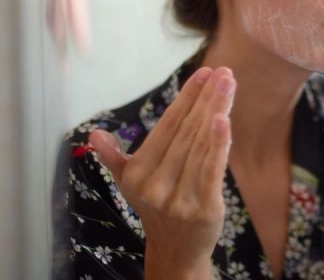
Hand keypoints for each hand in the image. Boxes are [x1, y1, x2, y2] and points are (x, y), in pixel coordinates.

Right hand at [89, 66, 234, 278]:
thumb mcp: (130, 183)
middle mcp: (155, 184)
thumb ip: (114, 157)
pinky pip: (211, 169)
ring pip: (201, 145)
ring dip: (218, 110)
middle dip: (207, 98)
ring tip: (229, 84)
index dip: (187, 98)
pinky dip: (219, 143)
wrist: (176, 251)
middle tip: (224, 71)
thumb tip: (93, 134)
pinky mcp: (204, 208)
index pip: (168, 126)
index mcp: (137, 172)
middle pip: (187, 131)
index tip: (205, 73)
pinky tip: (225, 119)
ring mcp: (179, 197)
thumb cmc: (156, 207)